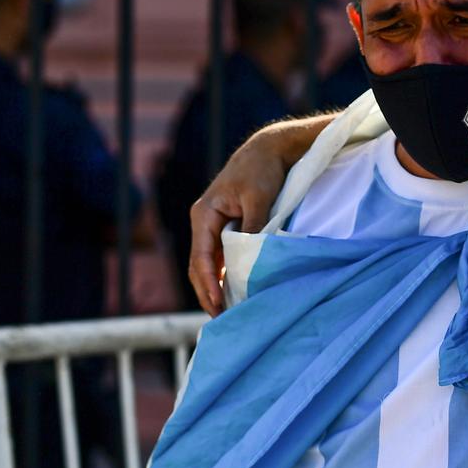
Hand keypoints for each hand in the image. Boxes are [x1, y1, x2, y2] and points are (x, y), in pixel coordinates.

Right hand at [188, 132, 288, 315]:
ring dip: (215, 285)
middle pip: (199, 265)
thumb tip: (250, 262)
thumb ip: (253, 230)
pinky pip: (219, 255)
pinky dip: (224, 272)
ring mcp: (212, 223)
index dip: (209, 284)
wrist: (268, 150)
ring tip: (226, 310)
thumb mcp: (259, 200)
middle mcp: (203, 220)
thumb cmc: (262, 171)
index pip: (201, 258)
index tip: (218, 305)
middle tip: (220, 318)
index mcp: (204, 214)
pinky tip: (233, 289)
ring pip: (208, 262)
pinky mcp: (225, 225)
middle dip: (207, 291)